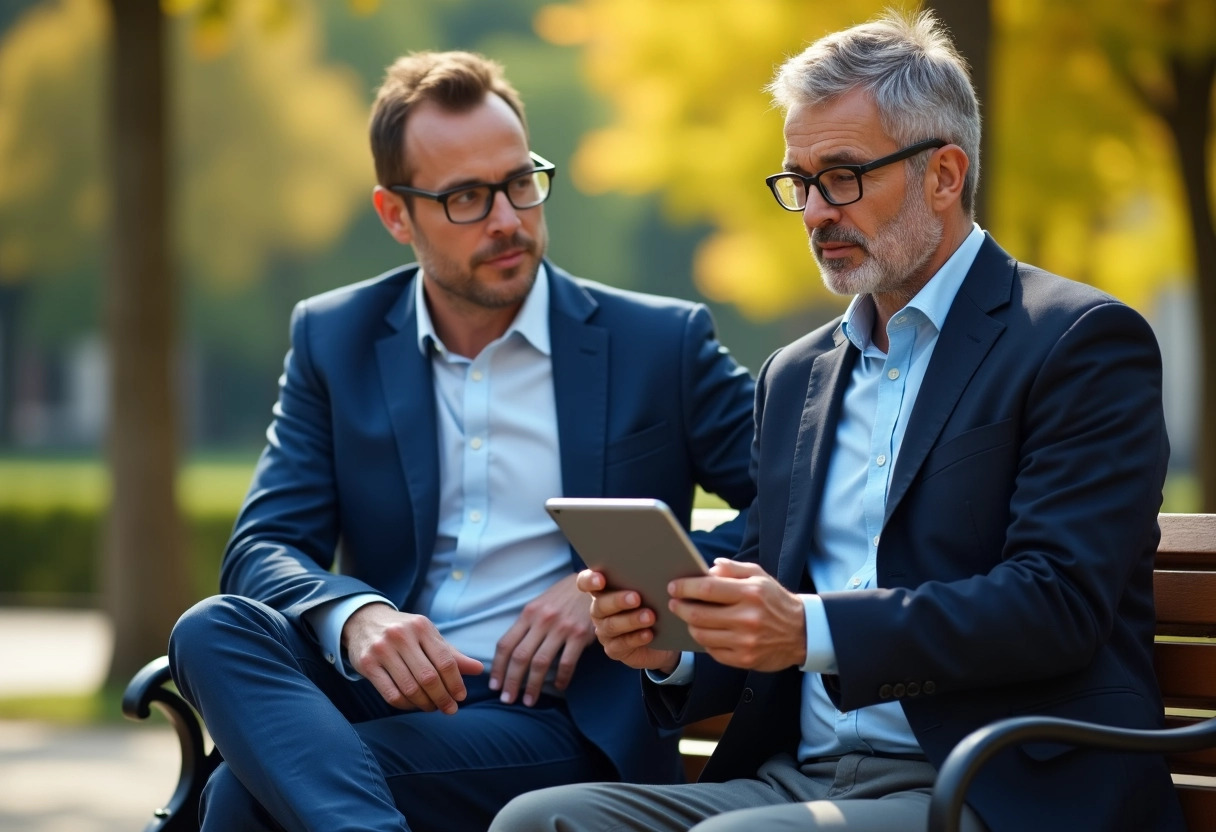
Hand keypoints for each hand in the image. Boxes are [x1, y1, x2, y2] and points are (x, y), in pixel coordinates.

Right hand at [343, 603, 483, 713]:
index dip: (456, 683)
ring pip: (410, 688)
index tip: (461, 697)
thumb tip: (479, 669)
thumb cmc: (404, 632)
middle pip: (428, 677)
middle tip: (450, 709)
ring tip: (432, 708)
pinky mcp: (366, 664)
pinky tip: (413, 705)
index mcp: (421, 626)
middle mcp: (401, 635)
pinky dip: (406, 705)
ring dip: (425, 704)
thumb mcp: (428, 636)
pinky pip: (391, 694)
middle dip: (443, 698)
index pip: (445, 660)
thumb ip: (451, 654)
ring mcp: (381, 649)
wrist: (363, 620)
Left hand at [490, 573, 595, 705]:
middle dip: (511, 682)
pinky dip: (561, 679)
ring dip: (532, 686)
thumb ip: (527, 624)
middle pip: (520, 656)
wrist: (594, 584)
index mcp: (528, 613)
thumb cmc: (563, 597)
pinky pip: (567, 663)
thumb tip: (510, 652)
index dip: (498, 667)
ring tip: (529, 701)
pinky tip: (559, 687)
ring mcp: (561, 627)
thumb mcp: (540, 603)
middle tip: (507, 700)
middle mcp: (542, 620)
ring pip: (540, 663)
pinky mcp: (580, 634)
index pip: (505, 644)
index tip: (494, 685)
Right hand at [578, 569, 678, 674]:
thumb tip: (652, 565)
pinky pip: (621, 644)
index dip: (589, 580)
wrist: (663, 638)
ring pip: (611, 625)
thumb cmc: (653, 605)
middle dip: (618, 601)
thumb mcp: (649, 590)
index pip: (585, 582)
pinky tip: (648, 634)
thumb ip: (643, 579)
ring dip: (631, 620)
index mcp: (602, 591)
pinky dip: (636, 638)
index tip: (601, 579)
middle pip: (600, 605)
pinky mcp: (613, 649)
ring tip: (649, 616)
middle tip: (636, 597)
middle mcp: (599, 611)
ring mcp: (604, 631)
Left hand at [668, 559, 806, 670]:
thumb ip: (733, 569)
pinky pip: (713, 651)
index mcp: (750, 593)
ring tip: (688, 617)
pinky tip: (706, 632)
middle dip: (680, 608)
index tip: (673, 586)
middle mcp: (747, 618)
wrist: (802, 632)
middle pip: (699, 615)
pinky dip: (705, 641)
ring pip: (702, 635)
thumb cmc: (775, 600)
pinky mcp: (744, 659)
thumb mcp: (759, 576)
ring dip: (690, 625)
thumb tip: (709, 568)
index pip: (707, 589)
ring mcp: (745, 642)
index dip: (685, 587)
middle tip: (673, 603)